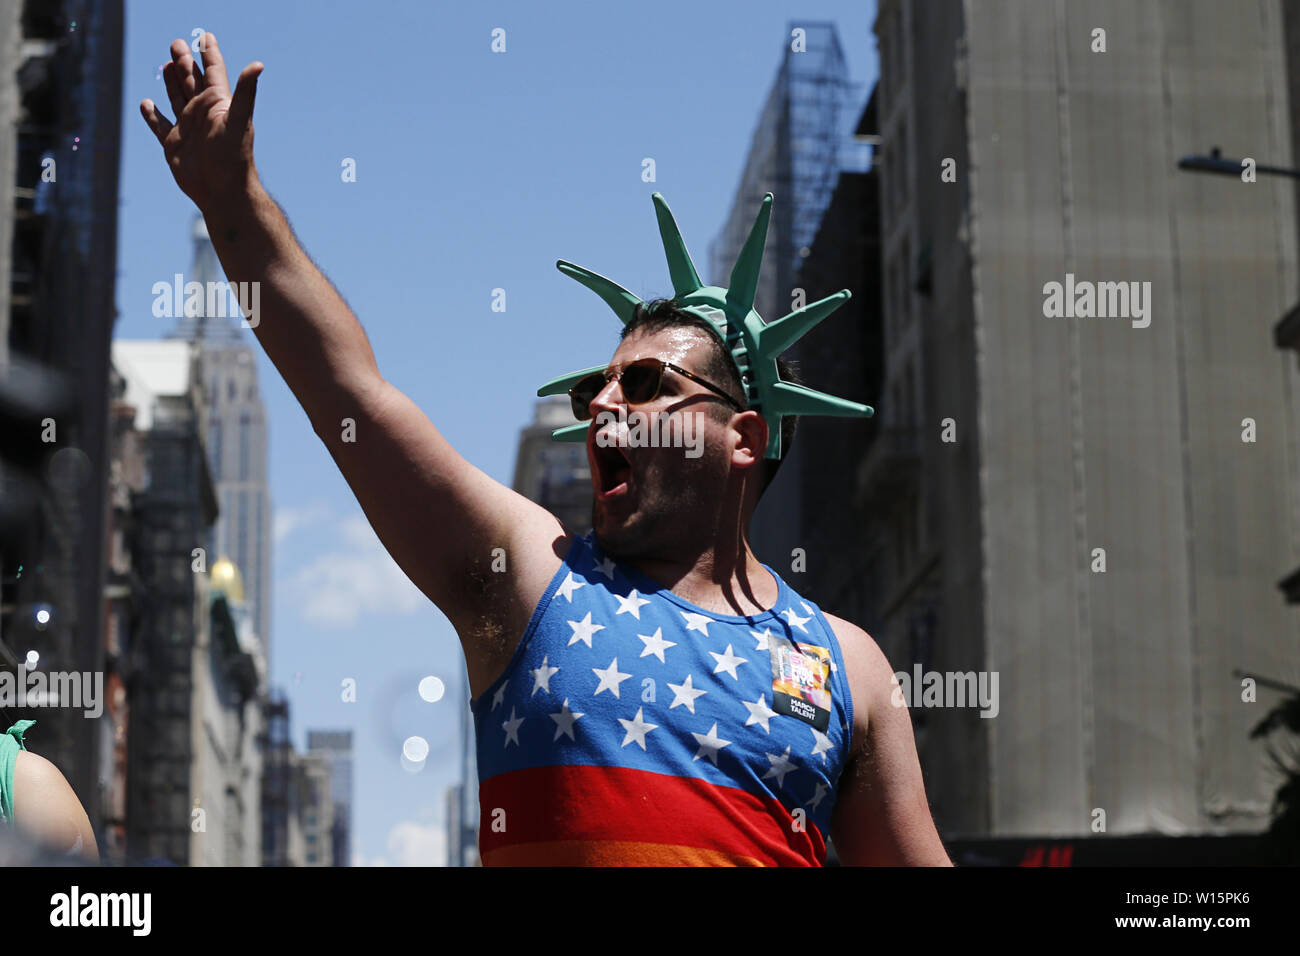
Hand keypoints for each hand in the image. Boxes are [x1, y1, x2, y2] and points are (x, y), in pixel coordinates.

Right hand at [140, 33, 262, 212]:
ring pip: (176, 98)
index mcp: (217, 103)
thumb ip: (245, 92)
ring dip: (171, 82)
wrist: (223, 192)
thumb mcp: (238, 120)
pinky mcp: (173, 144)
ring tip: (166, 65)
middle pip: (191, 80)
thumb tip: (258, 65)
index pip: (213, 71)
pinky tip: (146, 104)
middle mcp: (202, 113)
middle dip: (184, 62)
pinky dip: (152, 115)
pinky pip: (160, 126)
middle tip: (176, 44)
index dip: (209, 52)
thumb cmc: (233, 156)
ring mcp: (188, 128)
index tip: (206, 35)